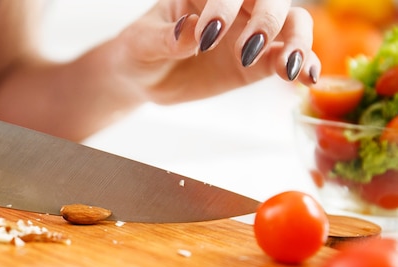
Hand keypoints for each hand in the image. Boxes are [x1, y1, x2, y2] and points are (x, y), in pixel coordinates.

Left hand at [113, 0, 319, 103]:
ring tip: (288, 68)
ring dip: (296, 41)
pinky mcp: (257, 63)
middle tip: (248, 51)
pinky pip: (286, 57)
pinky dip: (302, 65)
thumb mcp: (142, 43)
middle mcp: (234, 5)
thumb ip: (166, 37)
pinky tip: (306, 79)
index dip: (223, 6)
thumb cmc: (139, 49)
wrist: (143, 77)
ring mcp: (249, 32)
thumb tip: (190, 30)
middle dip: (266, 20)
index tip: (206, 35)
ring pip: (291, 22)